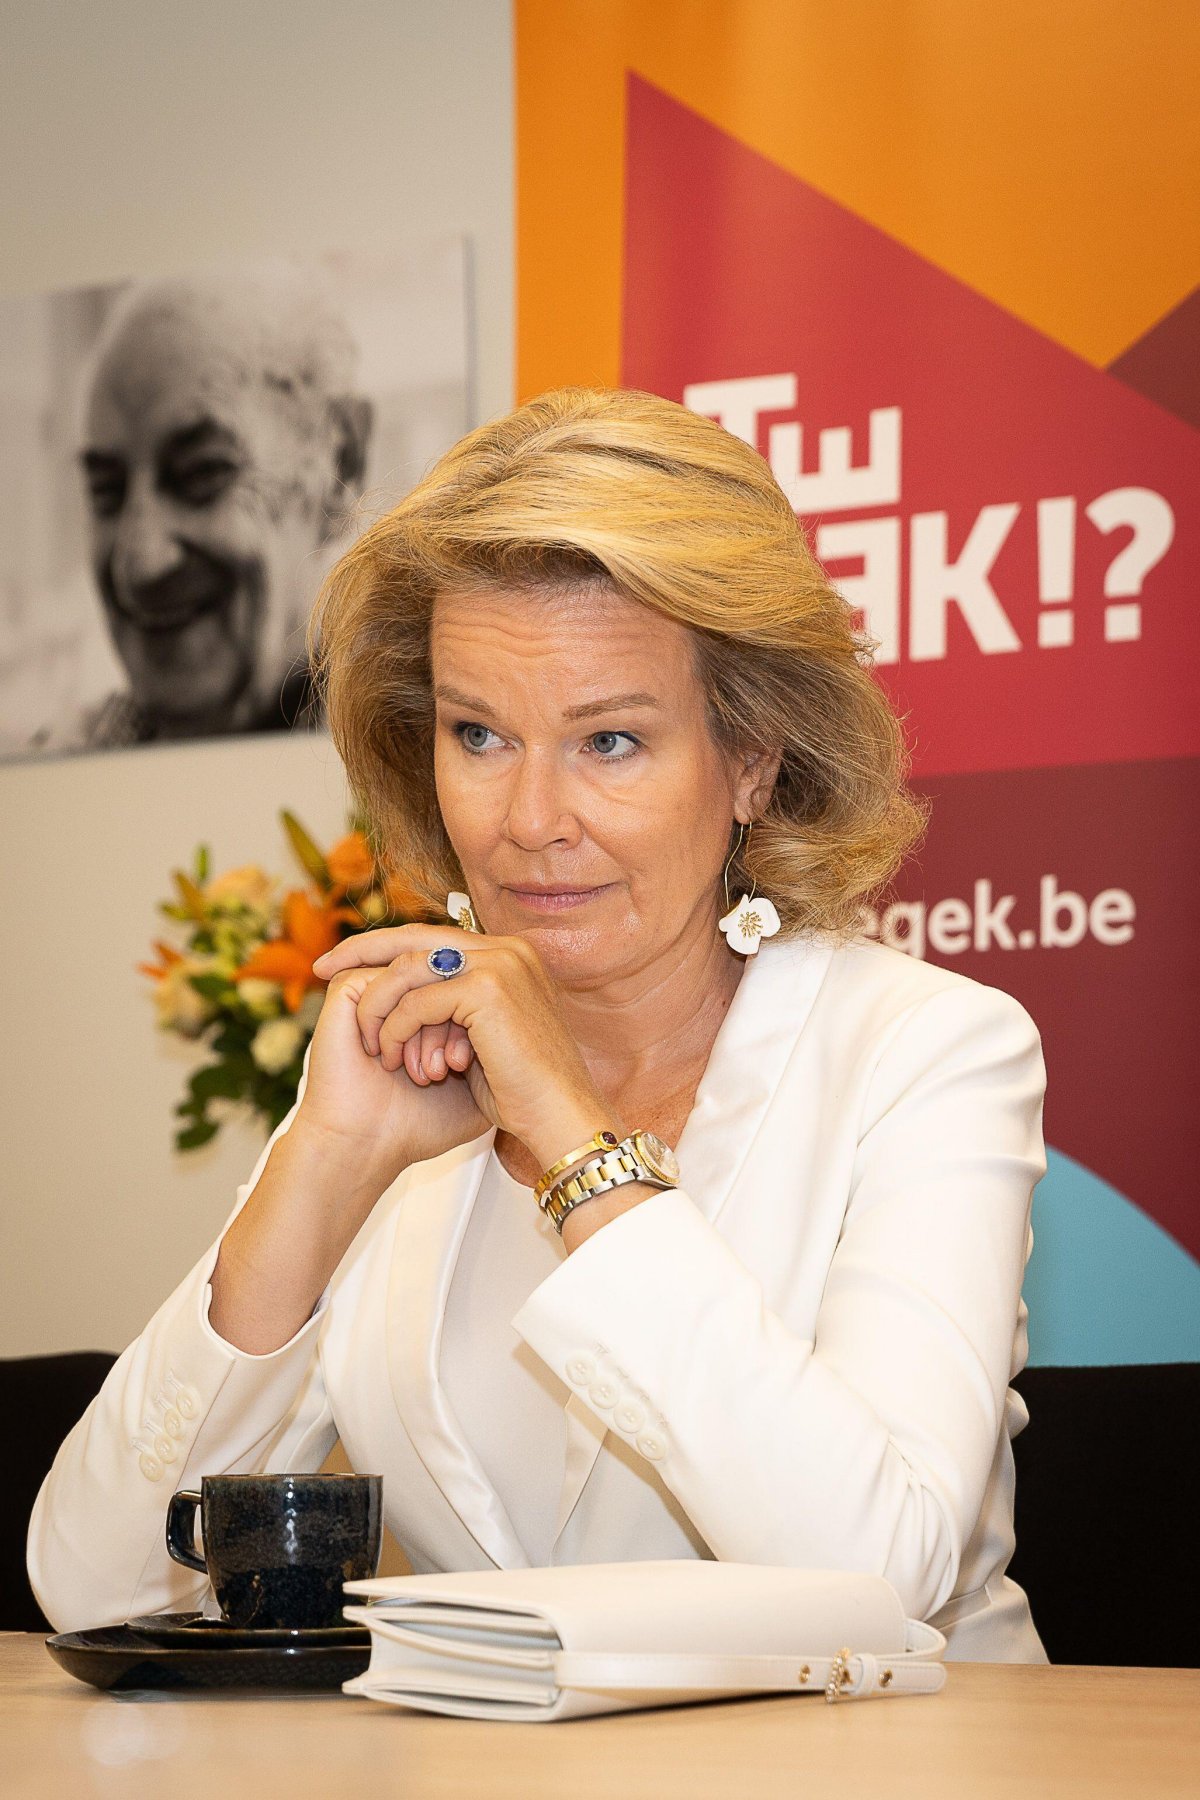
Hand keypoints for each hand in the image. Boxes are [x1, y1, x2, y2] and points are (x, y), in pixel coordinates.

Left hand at [309, 924, 619, 1172]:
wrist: (559, 1119)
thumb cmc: (527, 1093)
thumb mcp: (487, 1038)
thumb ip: (459, 1009)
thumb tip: (416, 1000)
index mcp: (510, 956)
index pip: (435, 938)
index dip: (388, 948)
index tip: (346, 964)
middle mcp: (508, 949)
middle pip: (415, 936)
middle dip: (363, 951)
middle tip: (324, 969)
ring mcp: (501, 964)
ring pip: (410, 969)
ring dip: (383, 1010)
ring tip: (377, 1050)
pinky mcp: (487, 988)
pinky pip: (417, 1001)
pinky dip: (397, 1030)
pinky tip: (395, 1061)